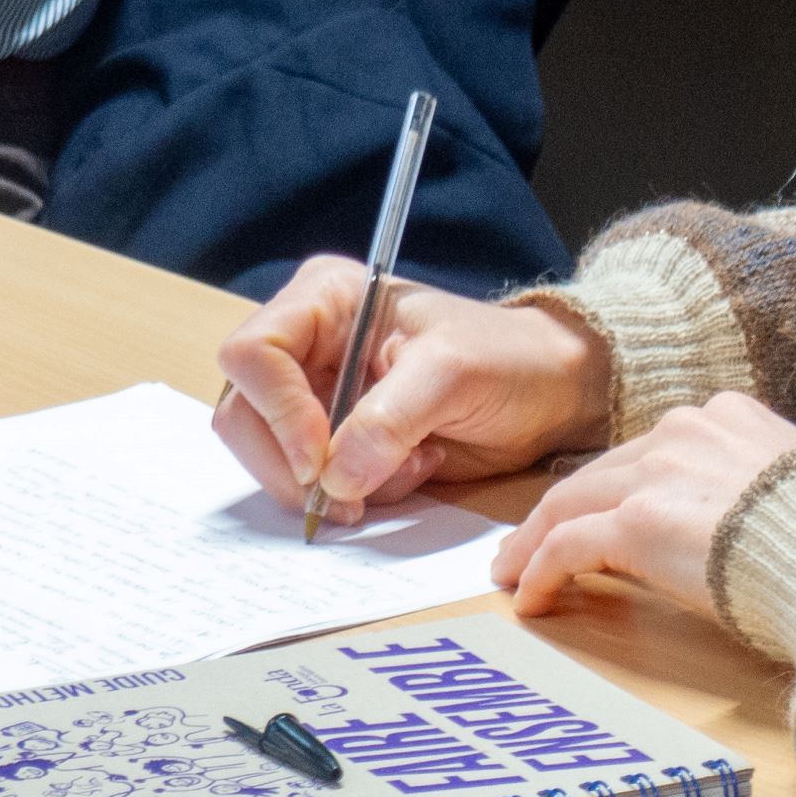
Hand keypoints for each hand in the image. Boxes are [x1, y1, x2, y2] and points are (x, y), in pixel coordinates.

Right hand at [214, 259, 612, 520]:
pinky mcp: (338, 444)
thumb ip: (390, 418)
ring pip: (274, 459)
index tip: (320, 458)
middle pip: (246, 415)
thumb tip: (334, 477)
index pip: (254, 355)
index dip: (277, 412)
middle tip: (350, 496)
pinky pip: (315, 485)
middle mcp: (308, 347)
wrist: (549, 394)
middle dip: (296, 464)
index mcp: (325, 300)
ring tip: (410, 467)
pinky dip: (358, 494)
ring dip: (336, 483)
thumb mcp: (454, 373)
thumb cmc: (508, 358)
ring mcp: (317, 398)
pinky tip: (414, 471)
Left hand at [488, 393, 795, 619]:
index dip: (618, 484)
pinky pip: (567, 546)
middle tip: (533, 541)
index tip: (601, 509)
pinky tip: (531, 599)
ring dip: (536, 539)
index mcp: (730, 418)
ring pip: (570, 500)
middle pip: (601, 471)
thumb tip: (763, 525)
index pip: (652, 451)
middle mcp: (686, 431)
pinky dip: (541, 570)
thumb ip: (766, 493)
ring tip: (514, 571)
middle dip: (564, 507)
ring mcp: (657, 473)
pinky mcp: (637, 522)